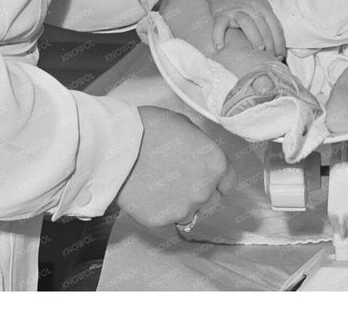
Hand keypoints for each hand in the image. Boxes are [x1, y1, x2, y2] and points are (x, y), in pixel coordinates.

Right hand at [114, 106, 236, 227]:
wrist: (117, 146)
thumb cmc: (149, 129)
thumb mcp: (185, 126)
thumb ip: (202, 147)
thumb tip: (202, 157)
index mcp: (215, 163)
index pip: (230, 183)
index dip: (217, 179)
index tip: (206, 176)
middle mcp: (205, 189)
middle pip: (212, 199)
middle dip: (200, 191)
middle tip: (178, 178)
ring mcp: (184, 208)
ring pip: (190, 212)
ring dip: (181, 203)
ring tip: (160, 185)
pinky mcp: (162, 220)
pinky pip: (168, 218)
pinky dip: (160, 209)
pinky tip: (148, 192)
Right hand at [204, 0, 285, 57]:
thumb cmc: (247, 0)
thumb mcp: (262, 6)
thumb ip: (268, 22)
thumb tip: (277, 47)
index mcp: (264, 9)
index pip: (275, 27)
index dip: (279, 43)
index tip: (280, 56)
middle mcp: (252, 9)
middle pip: (264, 27)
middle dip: (269, 44)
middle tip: (270, 58)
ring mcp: (236, 10)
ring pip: (247, 23)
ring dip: (254, 37)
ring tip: (258, 49)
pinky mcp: (221, 13)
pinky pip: (220, 25)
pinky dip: (218, 36)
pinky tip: (219, 47)